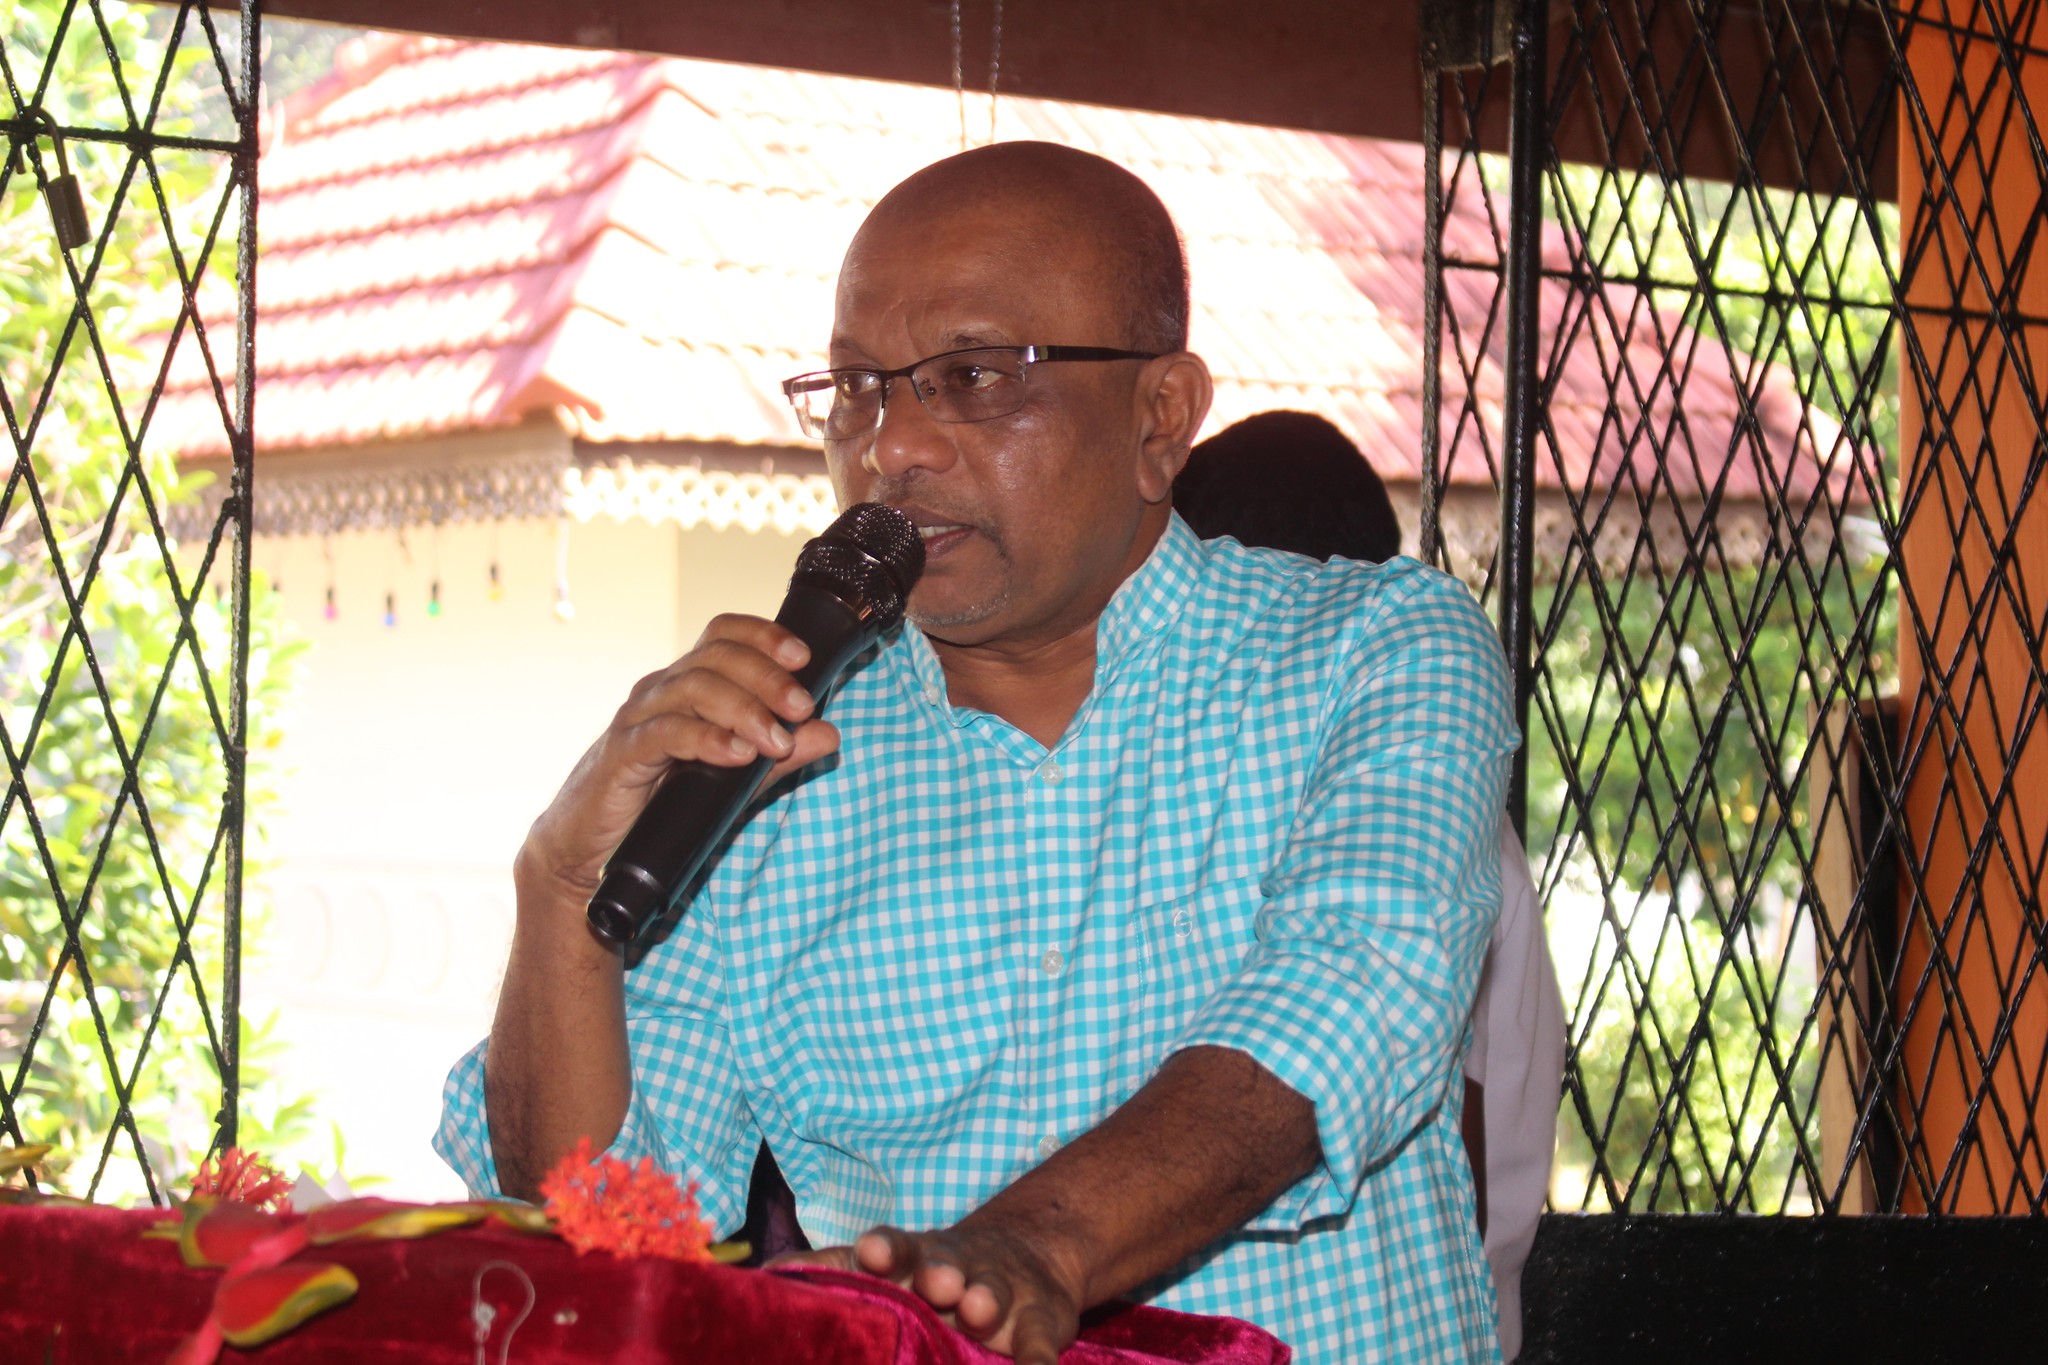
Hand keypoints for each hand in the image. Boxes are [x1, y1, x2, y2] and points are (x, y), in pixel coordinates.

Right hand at [517, 613, 841, 903]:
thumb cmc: (661, 802)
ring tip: (777, 741)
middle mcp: (661, 690)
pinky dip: (705, 739)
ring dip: (744, 710)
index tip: (804, 657)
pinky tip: (735, 755)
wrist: (591, 846)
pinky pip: (664, 732)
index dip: (763, 635)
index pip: (723, 634)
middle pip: (715, 656)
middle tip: (802, 708)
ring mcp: (638, 718)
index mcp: (687, 683)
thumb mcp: (734, 776)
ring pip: (693, 687)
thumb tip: (829, 733)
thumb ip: (779, 754)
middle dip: (767, 677)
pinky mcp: (622, 754)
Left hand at [775, 1217, 1086, 1364]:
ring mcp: (1002, 1292)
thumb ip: (835, 1270)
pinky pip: (1043, 1344)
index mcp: (913, 1259)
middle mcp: (955, 1268)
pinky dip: (1040, 1359)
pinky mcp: (1043, 1322)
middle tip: (937, 1283)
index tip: (873, 1252)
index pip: (894, 1248)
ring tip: (981, 1308)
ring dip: (987, 1298)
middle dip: (940, 1271)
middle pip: (946, 1263)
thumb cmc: (934, 1270)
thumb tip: (768, 1272)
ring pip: (993, 1291)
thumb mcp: (892, 1266)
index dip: (884, 1249)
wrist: (1028, 1254)